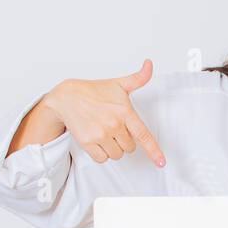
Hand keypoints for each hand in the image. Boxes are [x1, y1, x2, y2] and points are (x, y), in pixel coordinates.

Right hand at [42, 60, 164, 166]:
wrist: (67, 97)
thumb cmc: (94, 92)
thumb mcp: (118, 84)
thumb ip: (138, 78)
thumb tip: (149, 64)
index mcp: (125, 111)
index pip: (143, 135)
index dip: (154, 151)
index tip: (161, 162)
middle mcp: (113, 124)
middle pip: (129, 147)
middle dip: (124, 141)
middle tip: (114, 128)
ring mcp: (100, 133)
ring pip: (117, 155)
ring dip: (113, 148)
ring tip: (104, 133)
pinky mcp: (87, 142)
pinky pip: (102, 159)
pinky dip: (101, 153)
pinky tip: (97, 140)